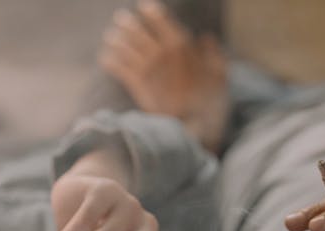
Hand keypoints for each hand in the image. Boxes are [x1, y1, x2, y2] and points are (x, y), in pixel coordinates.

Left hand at [99, 0, 227, 150]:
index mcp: (180, 44)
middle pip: (138, 31)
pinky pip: (118, 67)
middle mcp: (160, 52)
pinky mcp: (137, 84)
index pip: (160, 20)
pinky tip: (105, 58)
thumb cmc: (209, 100)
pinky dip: (110, 60)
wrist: (191, 124)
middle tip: (121, 19)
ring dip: (116, 40)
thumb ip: (213, 53)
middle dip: (128, 23)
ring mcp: (146, 68)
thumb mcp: (220, 74)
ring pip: (125, 47)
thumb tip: (207, 38)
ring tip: (110, 37)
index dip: (150, 12)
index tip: (144, 7)